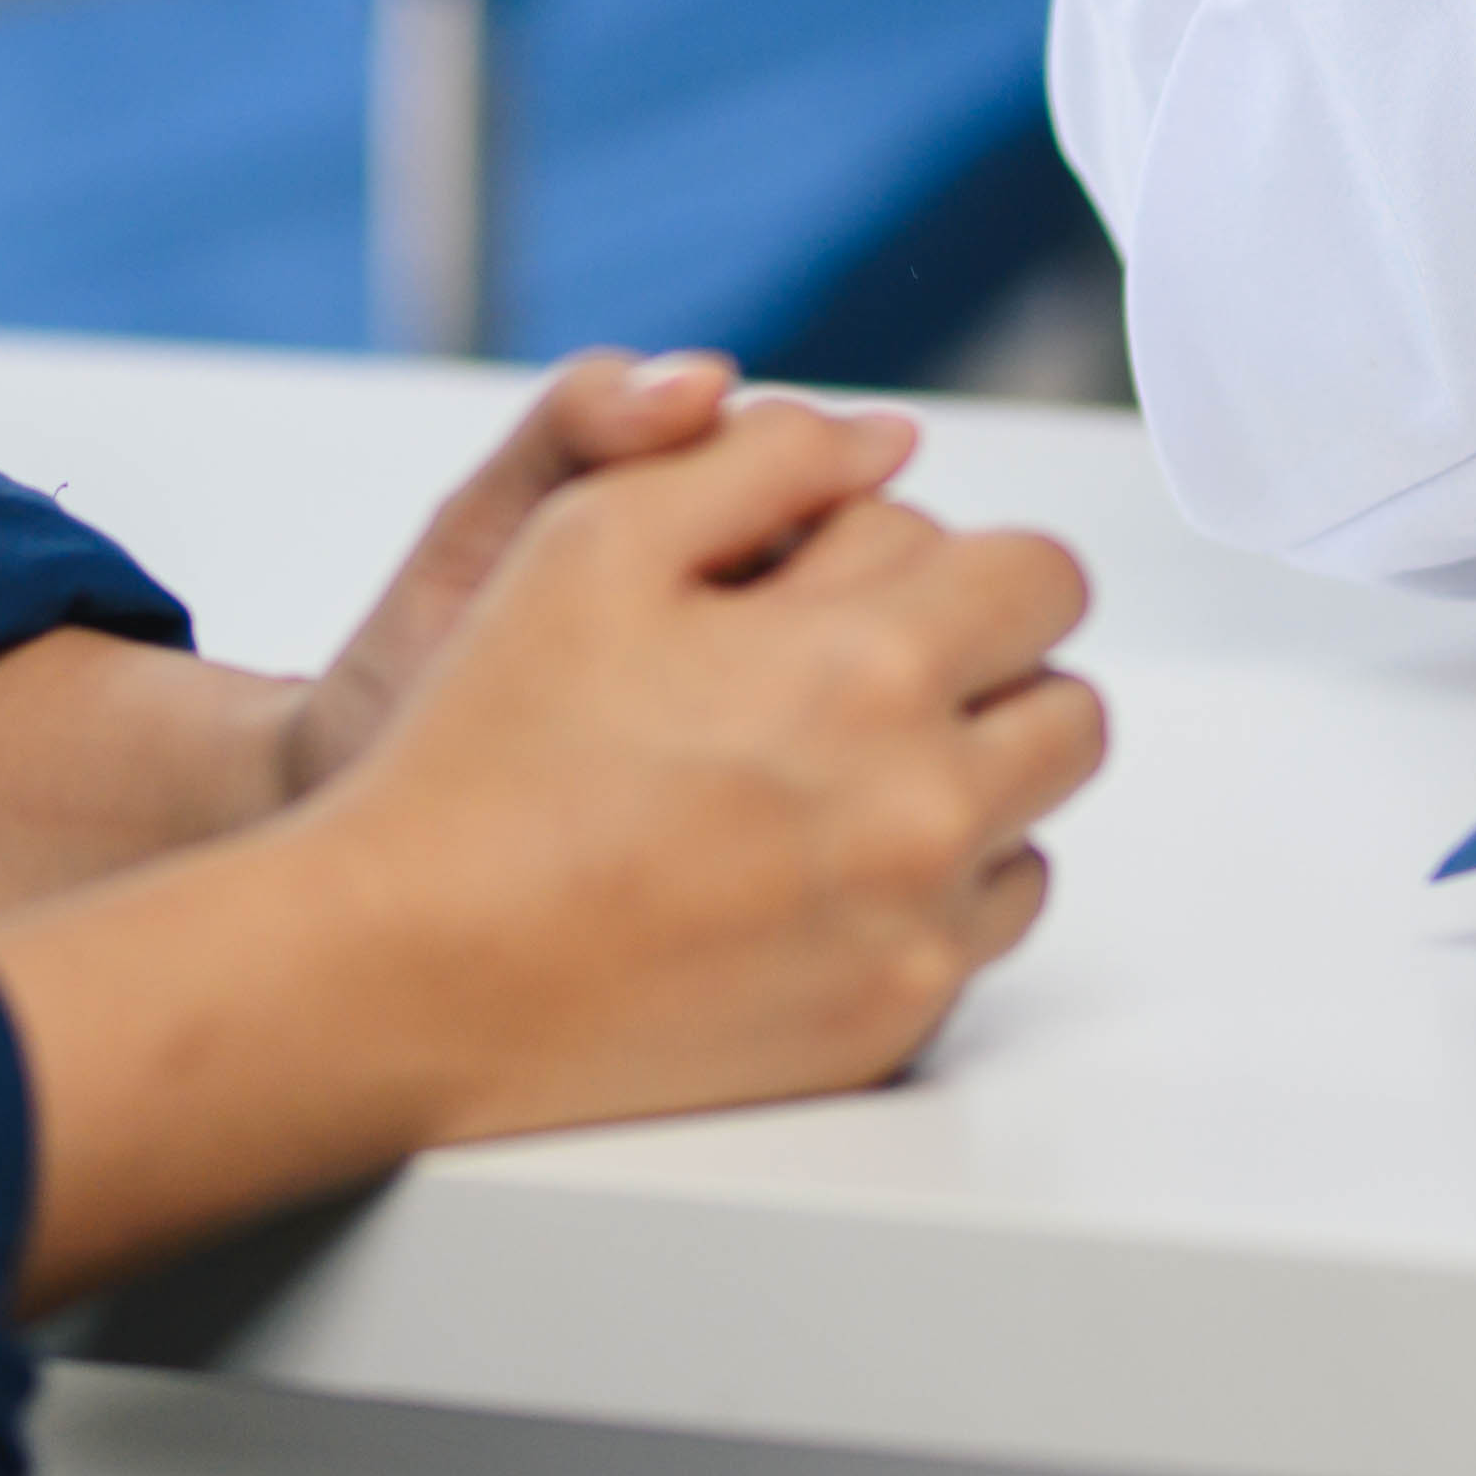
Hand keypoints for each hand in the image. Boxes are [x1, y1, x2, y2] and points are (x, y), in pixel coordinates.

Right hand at [0, 392, 1106, 1290]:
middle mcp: (920, 809)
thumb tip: (886, 445)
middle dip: (981, 670)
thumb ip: (763, 459)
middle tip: (857, 677)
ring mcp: (913, 934)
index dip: (960, 563)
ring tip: (818, 778)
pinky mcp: (886, 1029)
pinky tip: (804, 870)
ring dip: (960, 782)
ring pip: (1031, 822)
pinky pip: (978, 933)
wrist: (409, 974)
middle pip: (1065, 704)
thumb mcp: (591, 540)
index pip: (1042, 578)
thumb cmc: (483, 757)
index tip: (885, 584)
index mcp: (868, 666)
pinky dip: (923, 893)